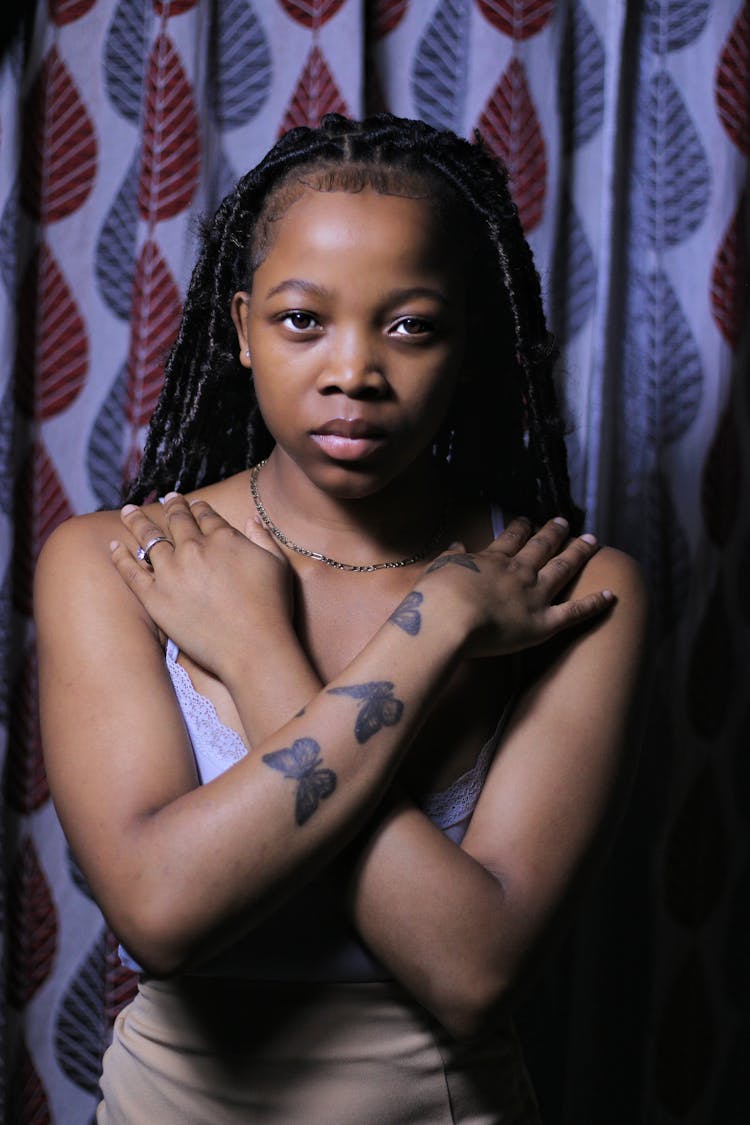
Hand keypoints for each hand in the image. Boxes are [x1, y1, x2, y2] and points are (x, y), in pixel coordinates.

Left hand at [110, 493, 293, 676]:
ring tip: (129, 511)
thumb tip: (251, 519)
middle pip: (176, 520)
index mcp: (222, 538)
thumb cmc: (272, 608)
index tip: (192, 504)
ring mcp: (170, 572)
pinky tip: (115, 545)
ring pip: (148, 538)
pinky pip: (131, 571)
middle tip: (166, 499)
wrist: (253, 647)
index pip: (205, 515)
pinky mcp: (154, 597)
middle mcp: (193, 548)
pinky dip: (120, 556)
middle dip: (171, 506)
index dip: (198, 507)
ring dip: (137, 521)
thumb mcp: (278, 564)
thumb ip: (263, 537)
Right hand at [418, 517, 613, 657]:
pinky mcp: (543, 623)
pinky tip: (611, 594)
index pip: (510, 538)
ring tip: (592, 539)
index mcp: (492, 560)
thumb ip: (451, 557)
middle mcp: (518, 572)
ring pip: (563, 569)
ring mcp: (534, 596)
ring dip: (579, 552)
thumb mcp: (438, 569)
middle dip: (554, 533)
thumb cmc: (434, 598)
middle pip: (541, 547)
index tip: (527, 518)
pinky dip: (594, 603)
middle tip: (564, 521)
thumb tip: (458, 544)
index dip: (520, 527)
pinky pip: (574, 612)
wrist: (447, 619)